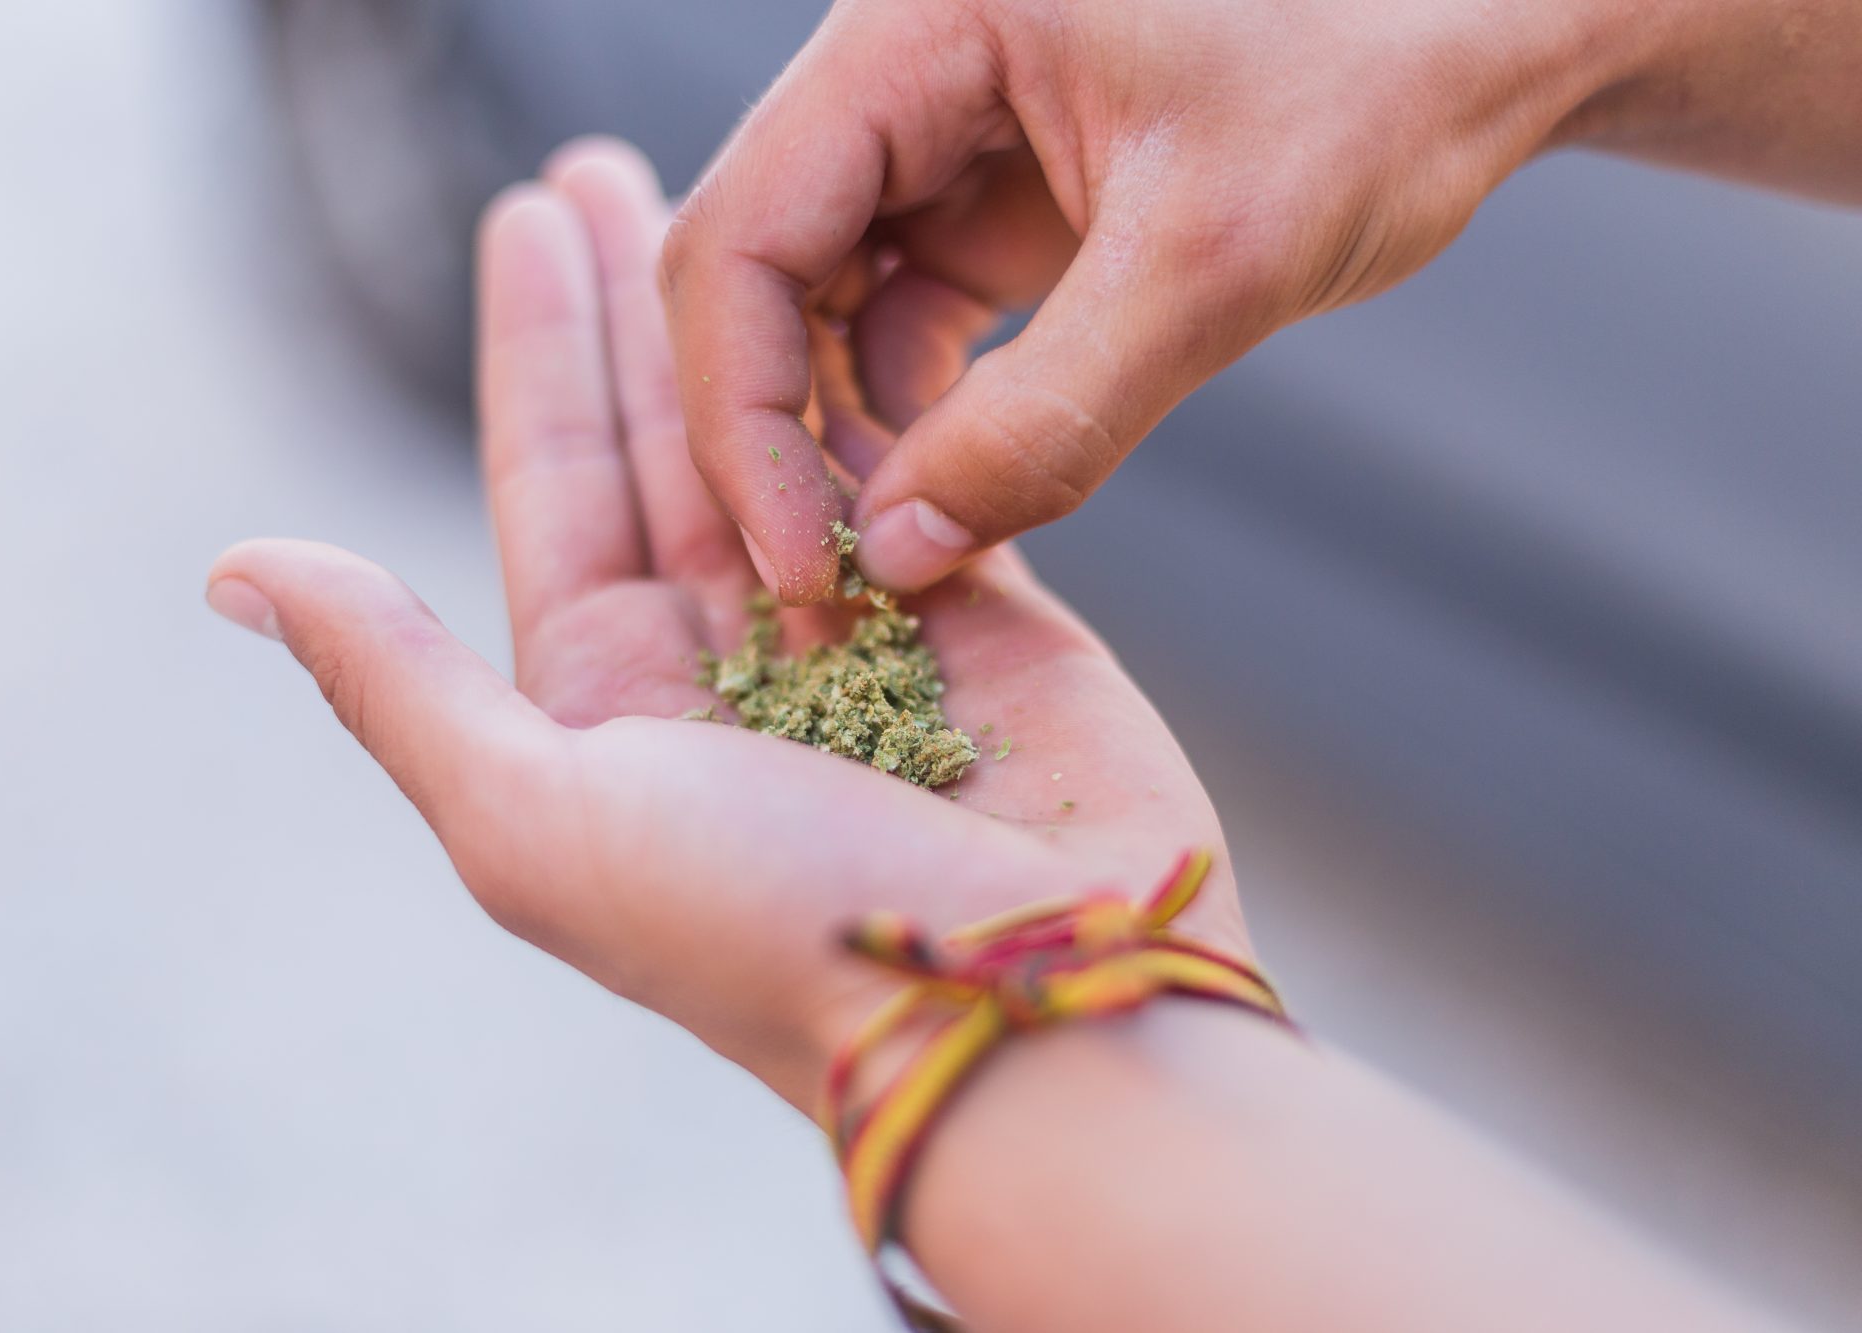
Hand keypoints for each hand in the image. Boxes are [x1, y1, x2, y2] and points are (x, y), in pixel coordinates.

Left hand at [206, 139, 1251, 1110]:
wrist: (1018, 1004)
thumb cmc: (770, 928)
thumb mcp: (540, 818)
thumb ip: (399, 683)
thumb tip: (243, 570)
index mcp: (606, 707)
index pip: (554, 484)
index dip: (535, 347)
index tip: (528, 214)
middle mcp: (722, 663)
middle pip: (662, 439)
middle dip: (635, 306)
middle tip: (606, 168)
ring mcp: (857, 631)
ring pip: (788, 438)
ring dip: (760, 321)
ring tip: (738, 200)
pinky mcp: (981, 612)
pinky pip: (918, 463)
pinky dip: (885, 377)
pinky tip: (856, 293)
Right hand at [661, 0, 1652, 598]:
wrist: (1486, 38)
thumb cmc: (1379, 80)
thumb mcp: (1215, 259)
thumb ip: (1048, 418)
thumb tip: (897, 555)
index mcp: (916, 22)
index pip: (743, 232)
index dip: (743, 412)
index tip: (800, 560)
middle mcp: (899, 71)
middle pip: (752, 272)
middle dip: (773, 438)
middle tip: (822, 585)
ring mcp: (935, 138)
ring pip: (813, 309)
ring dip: (835, 440)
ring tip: (888, 555)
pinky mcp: (986, 203)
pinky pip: (895, 323)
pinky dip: (905, 420)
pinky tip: (939, 495)